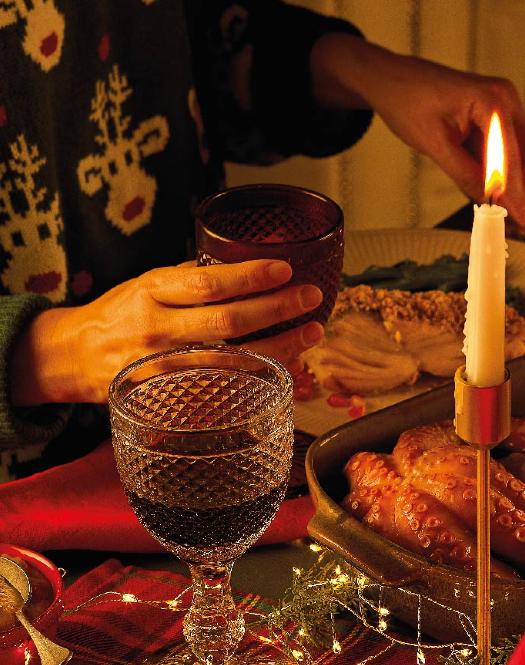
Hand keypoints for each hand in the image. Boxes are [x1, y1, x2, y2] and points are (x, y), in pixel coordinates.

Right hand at [12, 260, 323, 405]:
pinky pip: (224, 387)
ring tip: (312, 331)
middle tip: (312, 296)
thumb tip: (248, 267)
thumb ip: (192, 278)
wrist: (72, 357)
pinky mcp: (170, 397)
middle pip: (227, 321)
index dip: (250, 276)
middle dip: (277, 308)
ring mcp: (164, 367)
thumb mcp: (147, 283)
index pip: (207, 283)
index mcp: (150, 292)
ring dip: (280, 346)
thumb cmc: (120, 313)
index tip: (285, 269)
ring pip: (232, 359)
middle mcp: (157, 330)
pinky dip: (259, 376)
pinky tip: (287, 366)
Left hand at [311, 34, 524, 226]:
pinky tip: (487, 185)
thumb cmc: (406, 102)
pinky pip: (509, 146)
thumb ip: (467, 176)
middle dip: (523, 186)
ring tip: (497, 204)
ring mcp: (505, 103)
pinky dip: (502, 169)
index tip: (522, 219)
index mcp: (493, 100)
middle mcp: (507, 97)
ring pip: (524, 151)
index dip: (517, 192)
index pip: (512, 156)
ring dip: (513, 179)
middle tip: (513, 216)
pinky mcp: (497, 112)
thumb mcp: (436, 145)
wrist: (390, 79)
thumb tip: (491, 205)